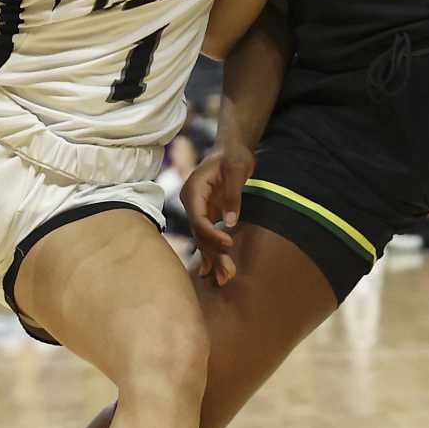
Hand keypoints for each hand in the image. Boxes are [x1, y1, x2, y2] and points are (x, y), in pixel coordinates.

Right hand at [183, 142, 255, 284]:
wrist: (232, 149)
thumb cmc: (234, 155)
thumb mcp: (238, 169)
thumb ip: (233, 195)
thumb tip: (229, 223)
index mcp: (193, 190)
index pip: (198, 218)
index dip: (211, 234)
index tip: (229, 243)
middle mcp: (191, 202)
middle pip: (199, 233)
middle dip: (213, 254)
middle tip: (227, 274)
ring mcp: (197, 210)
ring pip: (202, 239)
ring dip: (213, 259)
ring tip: (225, 278)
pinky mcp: (206, 215)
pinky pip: (207, 237)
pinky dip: (212, 253)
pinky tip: (212, 272)